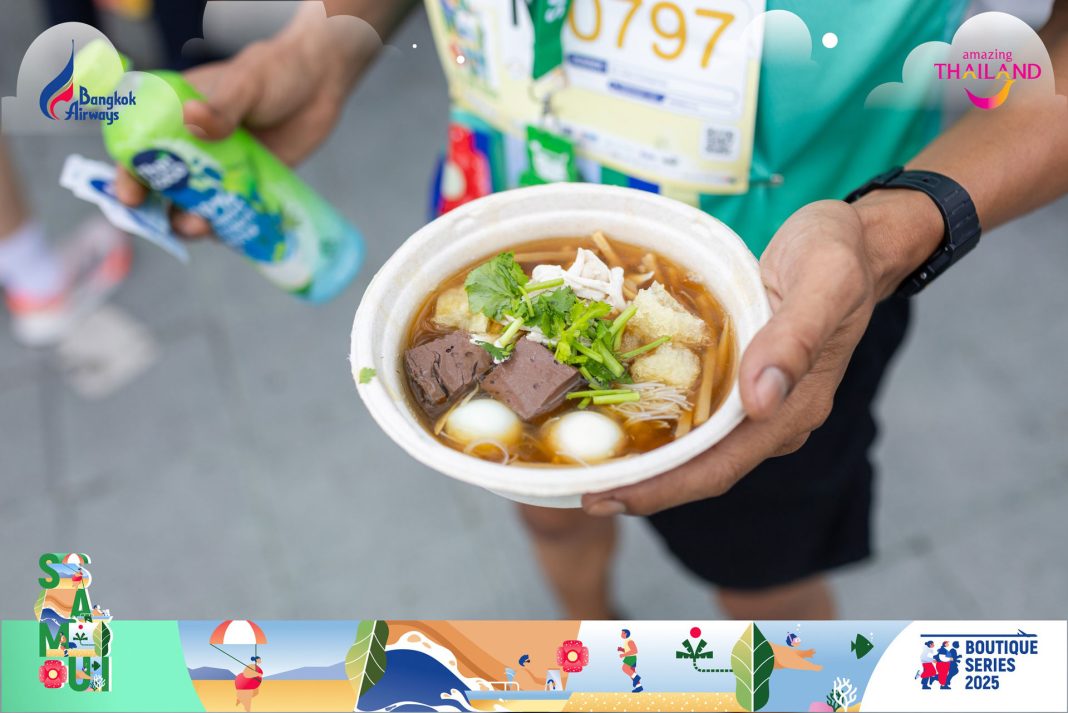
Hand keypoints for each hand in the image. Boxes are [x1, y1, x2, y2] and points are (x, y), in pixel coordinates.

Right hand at [115, 9, 376, 237]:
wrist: (321, 83)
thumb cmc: (275, 72)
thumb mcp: (246, 84)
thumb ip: (223, 107)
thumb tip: (193, 119)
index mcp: (174, 114)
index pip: (138, 147)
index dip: (129, 174)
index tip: (131, 195)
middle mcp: (191, 146)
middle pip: (162, 186)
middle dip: (160, 210)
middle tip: (177, 222)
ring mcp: (219, 169)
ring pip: (194, 205)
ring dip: (191, 222)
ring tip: (204, 227)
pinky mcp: (249, 185)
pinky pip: (231, 213)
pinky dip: (227, 227)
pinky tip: (232, 234)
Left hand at [582, 199, 900, 516]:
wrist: (854, 242)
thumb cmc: (839, 255)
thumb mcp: (823, 281)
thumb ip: (794, 338)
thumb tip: (760, 401)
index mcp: (795, 406)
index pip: (722, 466)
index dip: (666, 488)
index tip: (614, 498)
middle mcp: (775, 416)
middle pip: (703, 469)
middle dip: (645, 486)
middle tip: (586, 493)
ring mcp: (758, 402)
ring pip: (696, 447)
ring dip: (648, 462)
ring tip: (593, 466)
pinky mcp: (742, 381)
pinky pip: (696, 415)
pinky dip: (658, 425)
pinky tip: (620, 418)